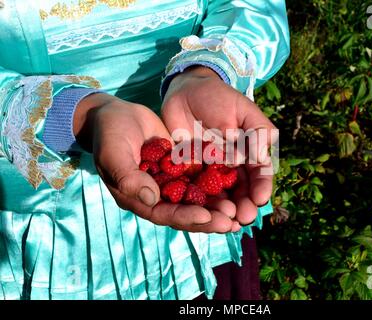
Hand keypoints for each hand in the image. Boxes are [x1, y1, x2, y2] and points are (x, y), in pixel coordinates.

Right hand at [74, 93, 238, 232]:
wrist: (115, 114)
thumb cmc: (109, 133)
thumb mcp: (114, 153)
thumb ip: (129, 177)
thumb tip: (151, 199)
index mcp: (138, 198)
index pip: (165, 214)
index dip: (186, 217)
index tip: (207, 216)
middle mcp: (156, 196)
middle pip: (186, 212)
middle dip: (209, 218)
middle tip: (233, 221)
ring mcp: (170, 182)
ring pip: (197, 199)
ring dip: (217, 205)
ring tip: (239, 210)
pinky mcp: (180, 168)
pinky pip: (200, 179)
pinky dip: (217, 184)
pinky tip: (236, 186)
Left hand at [162, 67, 276, 225]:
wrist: (185, 91)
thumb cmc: (219, 97)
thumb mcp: (244, 110)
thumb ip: (257, 132)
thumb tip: (259, 159)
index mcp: (248, 155)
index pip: (258, 175)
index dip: (261, 188)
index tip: (260, 199)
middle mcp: (230, 168)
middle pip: (240, 191)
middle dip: (243, 205)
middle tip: (243, 217)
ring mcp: (209, 172)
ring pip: (218, 196)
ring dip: (222, 210)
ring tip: (225, 222)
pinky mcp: (187, 173)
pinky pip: (192, 190)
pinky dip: (197, 203)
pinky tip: (199, 213)